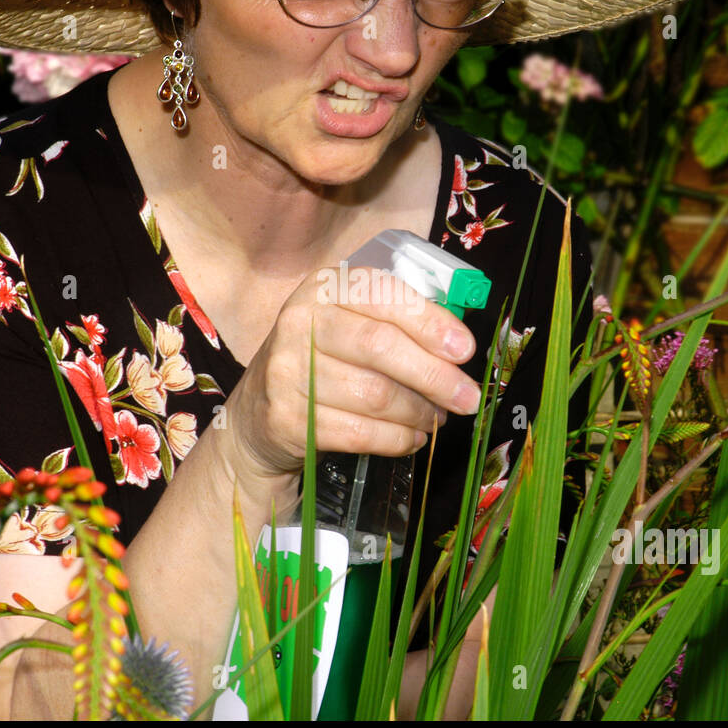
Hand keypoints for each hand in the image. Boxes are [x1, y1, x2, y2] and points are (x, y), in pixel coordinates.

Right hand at [223, 265, 481, 479]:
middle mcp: (299, 323)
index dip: (430, 323)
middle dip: (435, 376)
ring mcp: (288, 372)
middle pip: (381, 348)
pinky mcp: (288, 419)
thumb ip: (397, 322)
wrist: (259, 413)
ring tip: (438, 418)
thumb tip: (458, 349)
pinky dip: (398, 439)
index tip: (465, 350)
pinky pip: (360, 433)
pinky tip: (413, 437)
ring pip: (375, 396)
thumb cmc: (324, 360)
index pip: (383, 296)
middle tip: (468, 397)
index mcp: (323, 288)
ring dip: (419, 413)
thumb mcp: (350, 322)